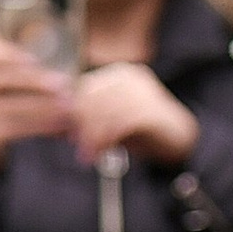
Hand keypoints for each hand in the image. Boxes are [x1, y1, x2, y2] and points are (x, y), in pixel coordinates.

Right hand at [0, 29, 73, 178]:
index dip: (13, 53)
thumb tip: (57, 75)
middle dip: (36, 80)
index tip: (37, 61)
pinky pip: (13, 128)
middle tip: (65, 85)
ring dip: (44, 106)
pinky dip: (39, 126)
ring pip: (11, 106)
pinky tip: (57, 127)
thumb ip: (14, 74)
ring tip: (68, 108)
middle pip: (3, 78)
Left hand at [67, 64, 198, 169]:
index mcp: (115, 76)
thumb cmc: (140, 133)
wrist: (181, 139)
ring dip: (92, 136)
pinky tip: (102, 152)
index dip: (70, 111)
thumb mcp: (107, 125)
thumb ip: (83, 121)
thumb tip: (50, 124)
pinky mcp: (153, 108)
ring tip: (87, 155)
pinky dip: (108, 138)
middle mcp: (128, 76)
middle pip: (91, 97)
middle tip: (75, 146)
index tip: (63, 134)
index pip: (83, 88)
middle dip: (79, 124)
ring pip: (105, 111)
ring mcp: (143, 90)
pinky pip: (122, 122)